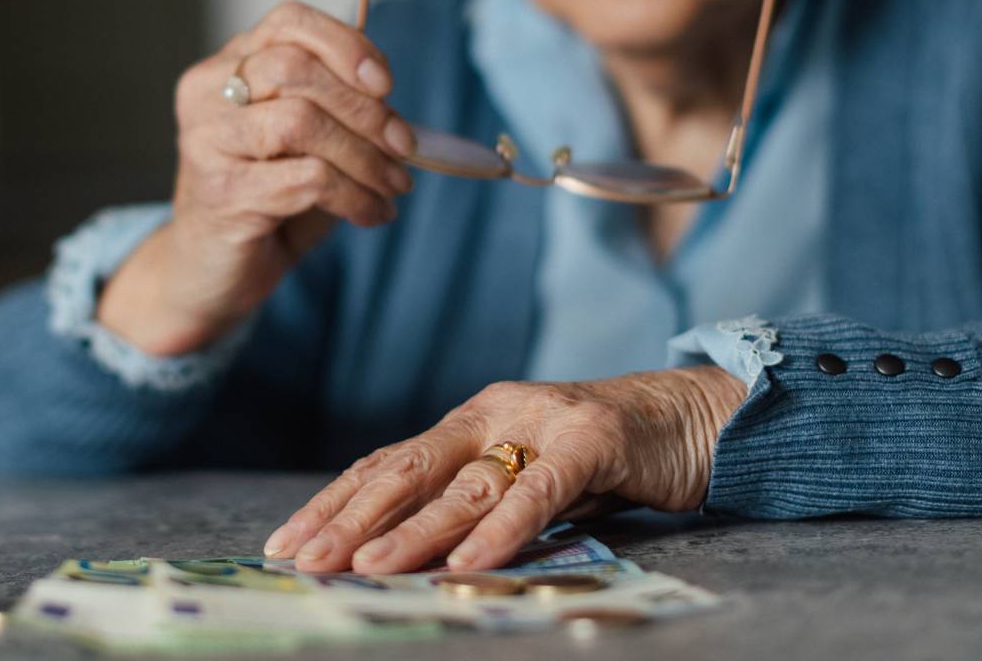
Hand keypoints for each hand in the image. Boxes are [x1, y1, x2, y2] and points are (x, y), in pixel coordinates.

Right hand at [99, 0, 417, 355]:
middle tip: (404, 147)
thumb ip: (334, 108)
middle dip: (365, 109)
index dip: (346, 44)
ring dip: (364, 156)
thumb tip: (395, 105)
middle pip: (296, 69)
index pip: (288, 22)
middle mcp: (207, 94)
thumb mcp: (301, 142)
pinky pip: (307, 180)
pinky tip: (371, 214)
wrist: (209, 271)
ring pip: (300, 121)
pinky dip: (354, 196)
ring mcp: (207, 142)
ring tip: (393, 185)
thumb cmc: (263, 199)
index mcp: (226, 66)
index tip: (386, 85)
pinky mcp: (221, 193)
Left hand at [263, 366, 748, 573]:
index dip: (332, 503)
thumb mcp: (524, 480)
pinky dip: (502, 529)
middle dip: (349, 518)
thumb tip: (397, 554)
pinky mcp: (593, 442)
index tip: (287, 544)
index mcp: (468, 422)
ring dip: (412, 531)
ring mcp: (542, 423)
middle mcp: (495, 414)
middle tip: (305, 559)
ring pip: (464, 484)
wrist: (695, 419)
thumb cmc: (603, 460)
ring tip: (367, 567)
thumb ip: (471, 505)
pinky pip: (540, 492)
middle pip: (406, 470)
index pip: (385, 464)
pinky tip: (469, 562)